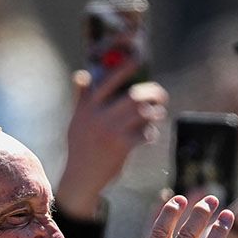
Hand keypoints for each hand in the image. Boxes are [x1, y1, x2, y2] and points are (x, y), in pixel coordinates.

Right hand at [57, 62, 167, 219]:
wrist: (81, 176)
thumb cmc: (80, 147)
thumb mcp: (76, 120)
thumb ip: (81, 98)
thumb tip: (81, 74)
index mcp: (88, 106)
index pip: (108, 81)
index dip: (125, 68)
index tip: (138, 60)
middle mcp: (99, 116)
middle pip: (134, 96)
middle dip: (153, 93)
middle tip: (161, 96)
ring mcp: (111, 131)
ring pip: (143, 113)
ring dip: (155, 113)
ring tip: (158, 114)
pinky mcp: (122, 146)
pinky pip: (145, 133)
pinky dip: (150, 132)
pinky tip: (149, 134)